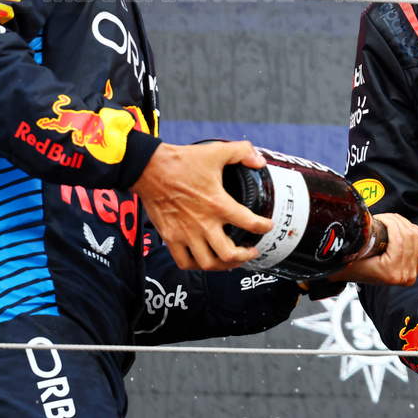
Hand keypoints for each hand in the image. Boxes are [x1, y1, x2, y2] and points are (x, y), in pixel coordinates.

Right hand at [130, 140, 272, 270]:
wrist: (149, 169)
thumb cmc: (182, 161)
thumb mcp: (217, 151)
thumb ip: (242, 152)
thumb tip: (260, 161)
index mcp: (218, 204)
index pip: (248, 222)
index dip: (263, 227)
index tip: (267, 227)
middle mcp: (203, 223)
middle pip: (228, 254)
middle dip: (244, 256)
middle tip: (250, 251)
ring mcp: (185, 233)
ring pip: (207, 263)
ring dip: (223, 265)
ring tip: (231, 260)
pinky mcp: (170, 237)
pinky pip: (184, 262)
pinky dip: (196, 266)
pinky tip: (205, 260)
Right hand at [327, 213, 417, 285]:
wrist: (348, 275)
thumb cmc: (350, 263)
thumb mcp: (354, 250)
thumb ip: (365, 237)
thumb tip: (367, 217)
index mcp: (392, 272)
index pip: (399, 239)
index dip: (390, 222)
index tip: (380, 217)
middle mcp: (406, 274)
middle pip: (410, 236)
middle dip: (397, 221)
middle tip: (384, 217)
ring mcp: (412, 272)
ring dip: (406, 225)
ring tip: (392, 221)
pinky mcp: (416, 269)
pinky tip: (405, 230)